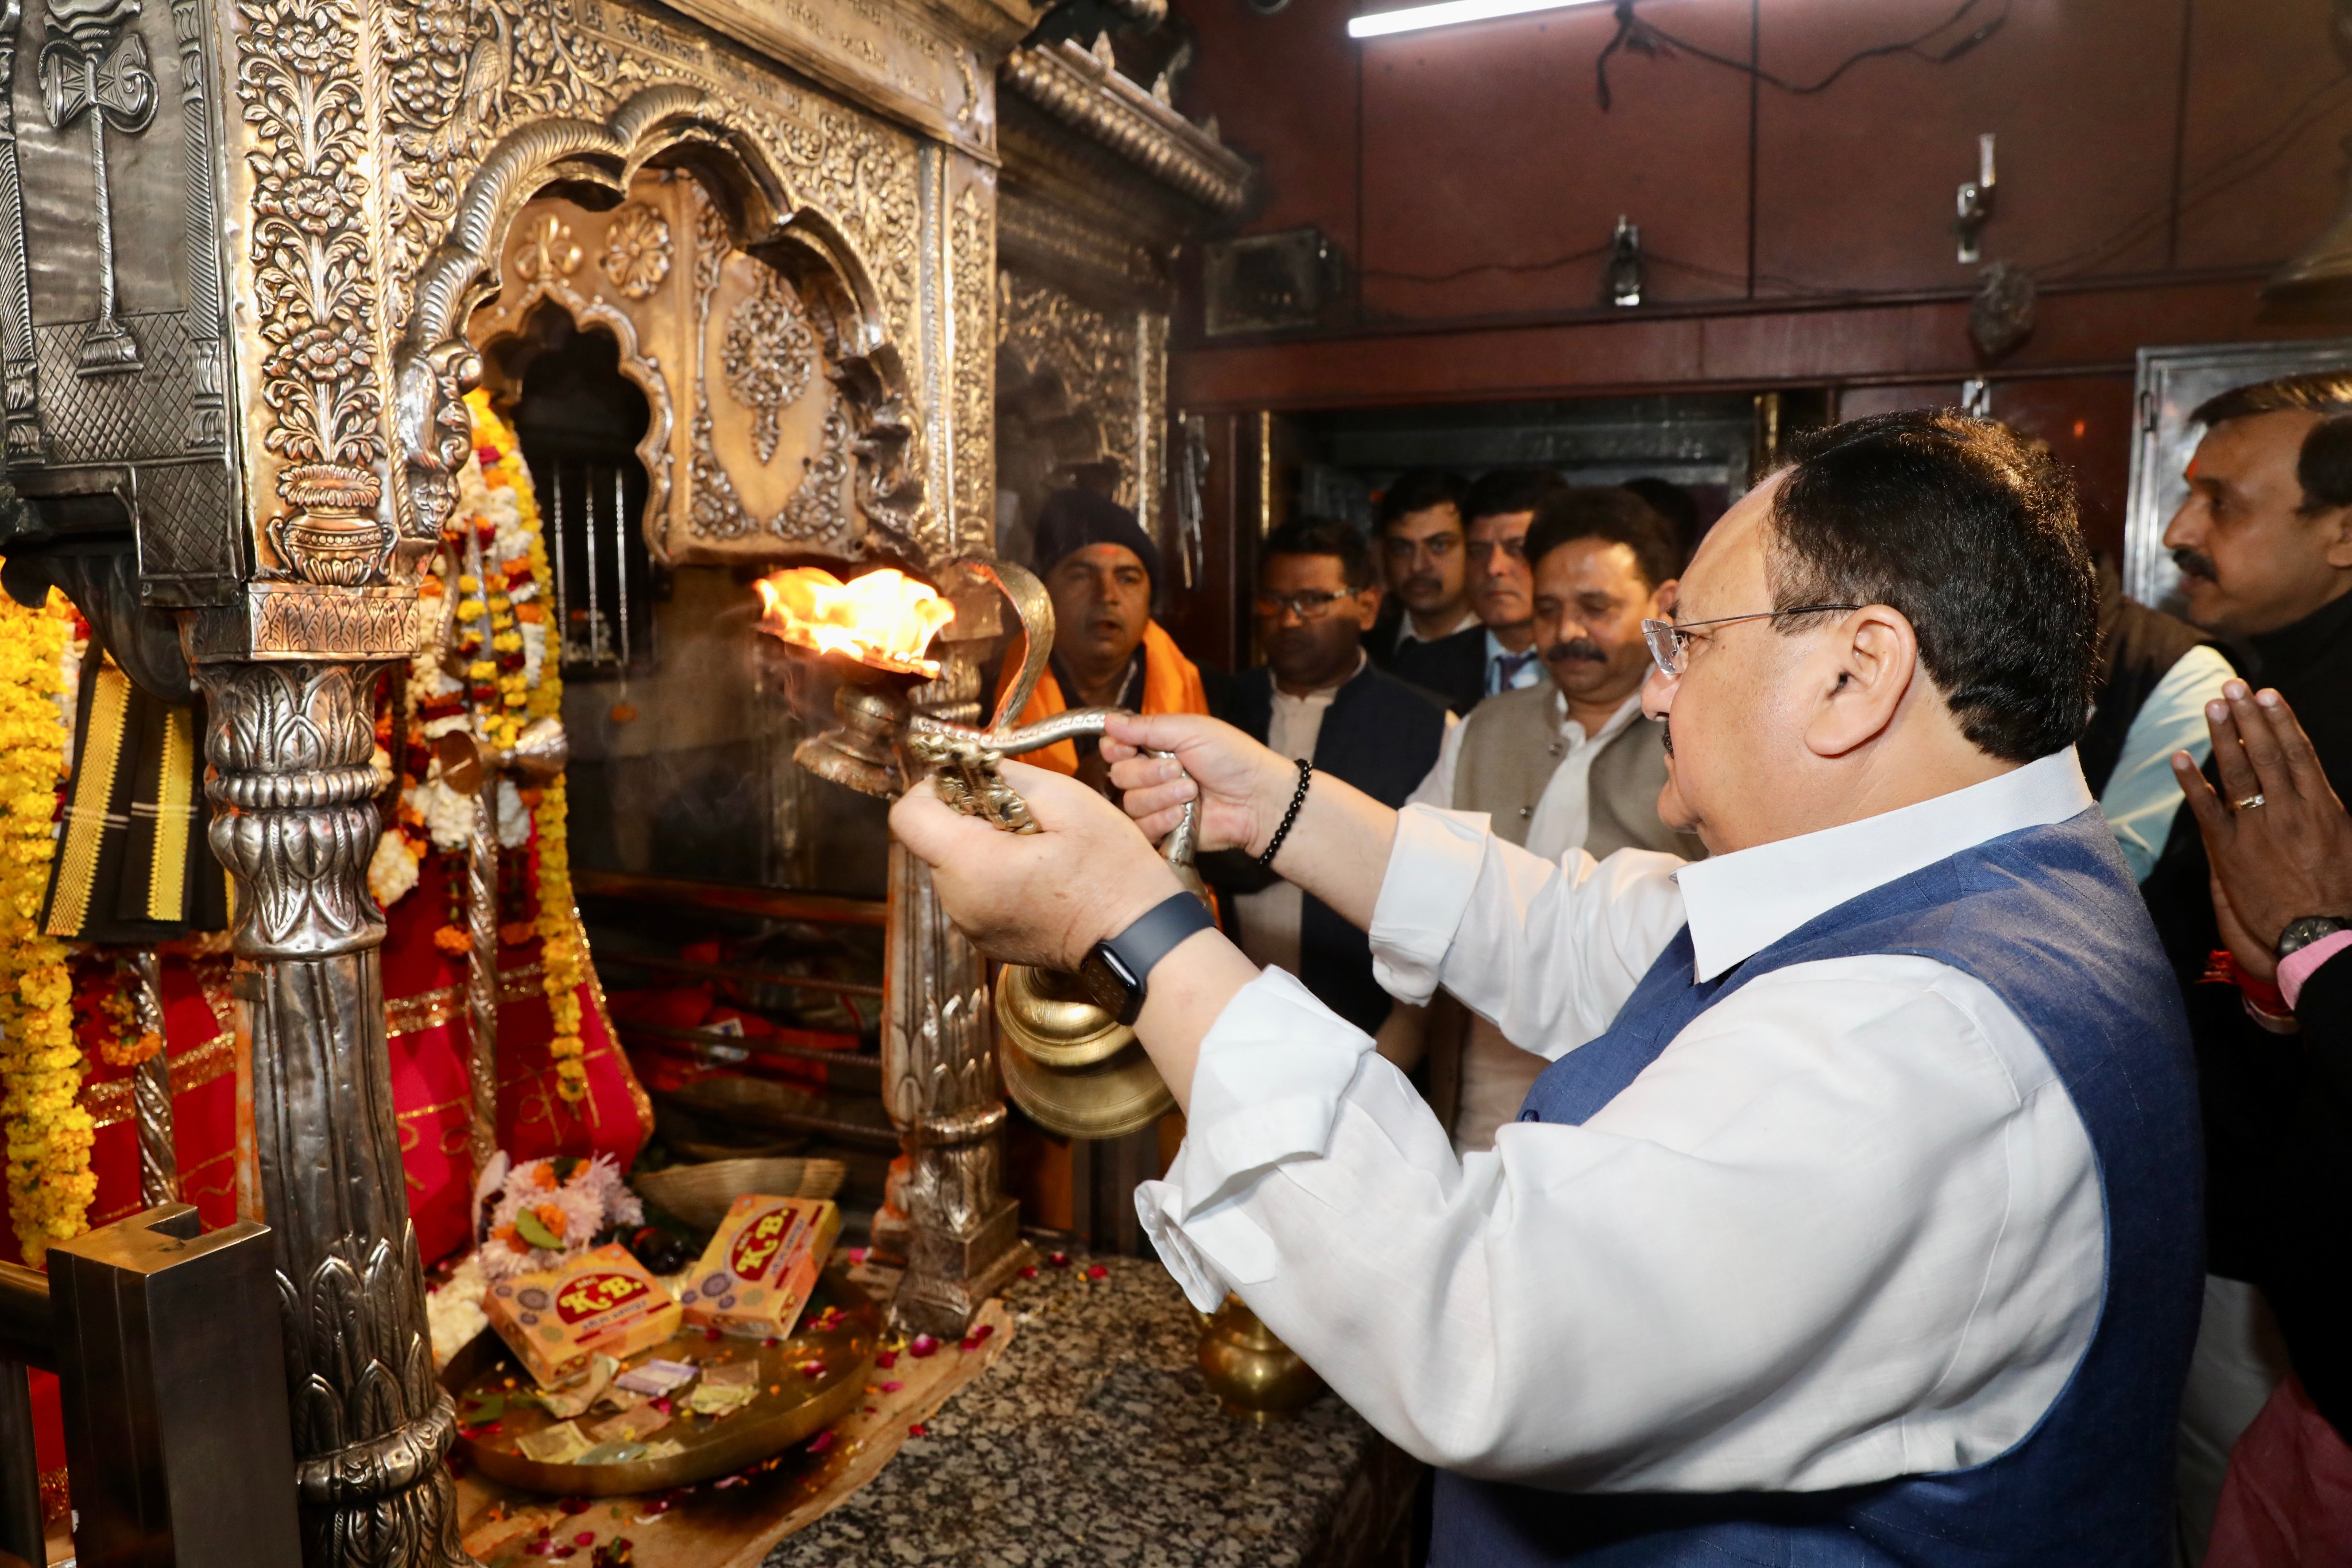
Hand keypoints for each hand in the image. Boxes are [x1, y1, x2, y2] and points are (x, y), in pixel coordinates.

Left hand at [889, 760, 1182, 970]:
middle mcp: (959, 902)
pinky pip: (973, 894)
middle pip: (933, 841)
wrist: (1139, 941)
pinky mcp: (986, 940)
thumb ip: (1009, 776)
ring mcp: (971, 927)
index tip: (975, 785)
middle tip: (1023, 817)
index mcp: (972, 865)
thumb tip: (972, 764)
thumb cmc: (1113, 872)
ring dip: (984, 847)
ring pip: (953, 867)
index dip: (934, 789)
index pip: (908, 816)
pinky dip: (995, 876)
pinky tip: (1038, 874)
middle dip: (968, 818)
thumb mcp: (1069, 801)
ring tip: (1037, 848)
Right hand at [1100, 712, 1295, 854]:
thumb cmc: (1232, 758)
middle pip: (1119, 775)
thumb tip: (1108, 721)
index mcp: (1155, 747)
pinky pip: (1141, 829)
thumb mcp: (1191, 731)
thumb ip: (1147, 727)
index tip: (1128, 748)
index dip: (1116, 749)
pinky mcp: (1162, 831)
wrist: (1257, 799)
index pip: (1114, 747)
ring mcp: (1156, 805)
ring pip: (1130, 803)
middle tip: (1180, 769)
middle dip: (1148, 772)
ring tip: (1191, 792)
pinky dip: (1161, 819)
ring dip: (1161, 795)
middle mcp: (1150, 775)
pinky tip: (1182, 815)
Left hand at [2172, 682, 2351, 969]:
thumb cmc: (2339, 890)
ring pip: (2238, 773)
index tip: (2268, 694)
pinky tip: (2179, 757)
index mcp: (2321, 807)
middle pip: (2267, 754)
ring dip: (2223, 736)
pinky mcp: (2229, 850)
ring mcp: (2257, 829)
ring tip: (2212, 705)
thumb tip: (2302, 779)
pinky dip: (2192, 782)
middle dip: (2249, 717)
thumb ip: (2320, 807)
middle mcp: (2289, 811)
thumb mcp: (2343, 840)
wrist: (2319, 933)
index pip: (2299, 753)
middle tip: (2233, 686)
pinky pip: (2207, 809)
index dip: (2281, 721)